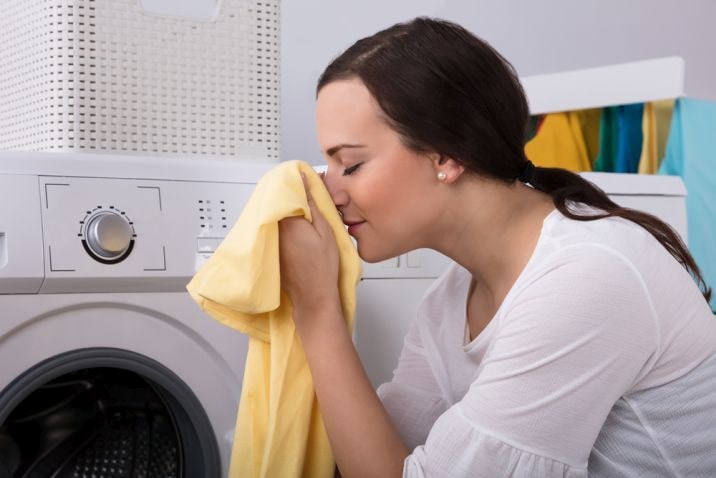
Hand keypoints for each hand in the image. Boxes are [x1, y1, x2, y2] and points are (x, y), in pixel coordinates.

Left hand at [279, 173, 340, 322]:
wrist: (314, 297)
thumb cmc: (322, 268)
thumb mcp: (325, 231)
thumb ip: (313, 204)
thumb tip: (305, 181)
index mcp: (288, 222)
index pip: (286, 192)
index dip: (295, 182)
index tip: (303, 176)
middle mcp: (275, 230)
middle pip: (278, 203)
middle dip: (290, 194)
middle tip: (306, 191)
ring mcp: (272, 241)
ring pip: (276, 215)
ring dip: (287, 208)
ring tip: (304, 208)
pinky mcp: (273, 250)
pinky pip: (275, 228)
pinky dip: (284, 222)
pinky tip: (298, 226)